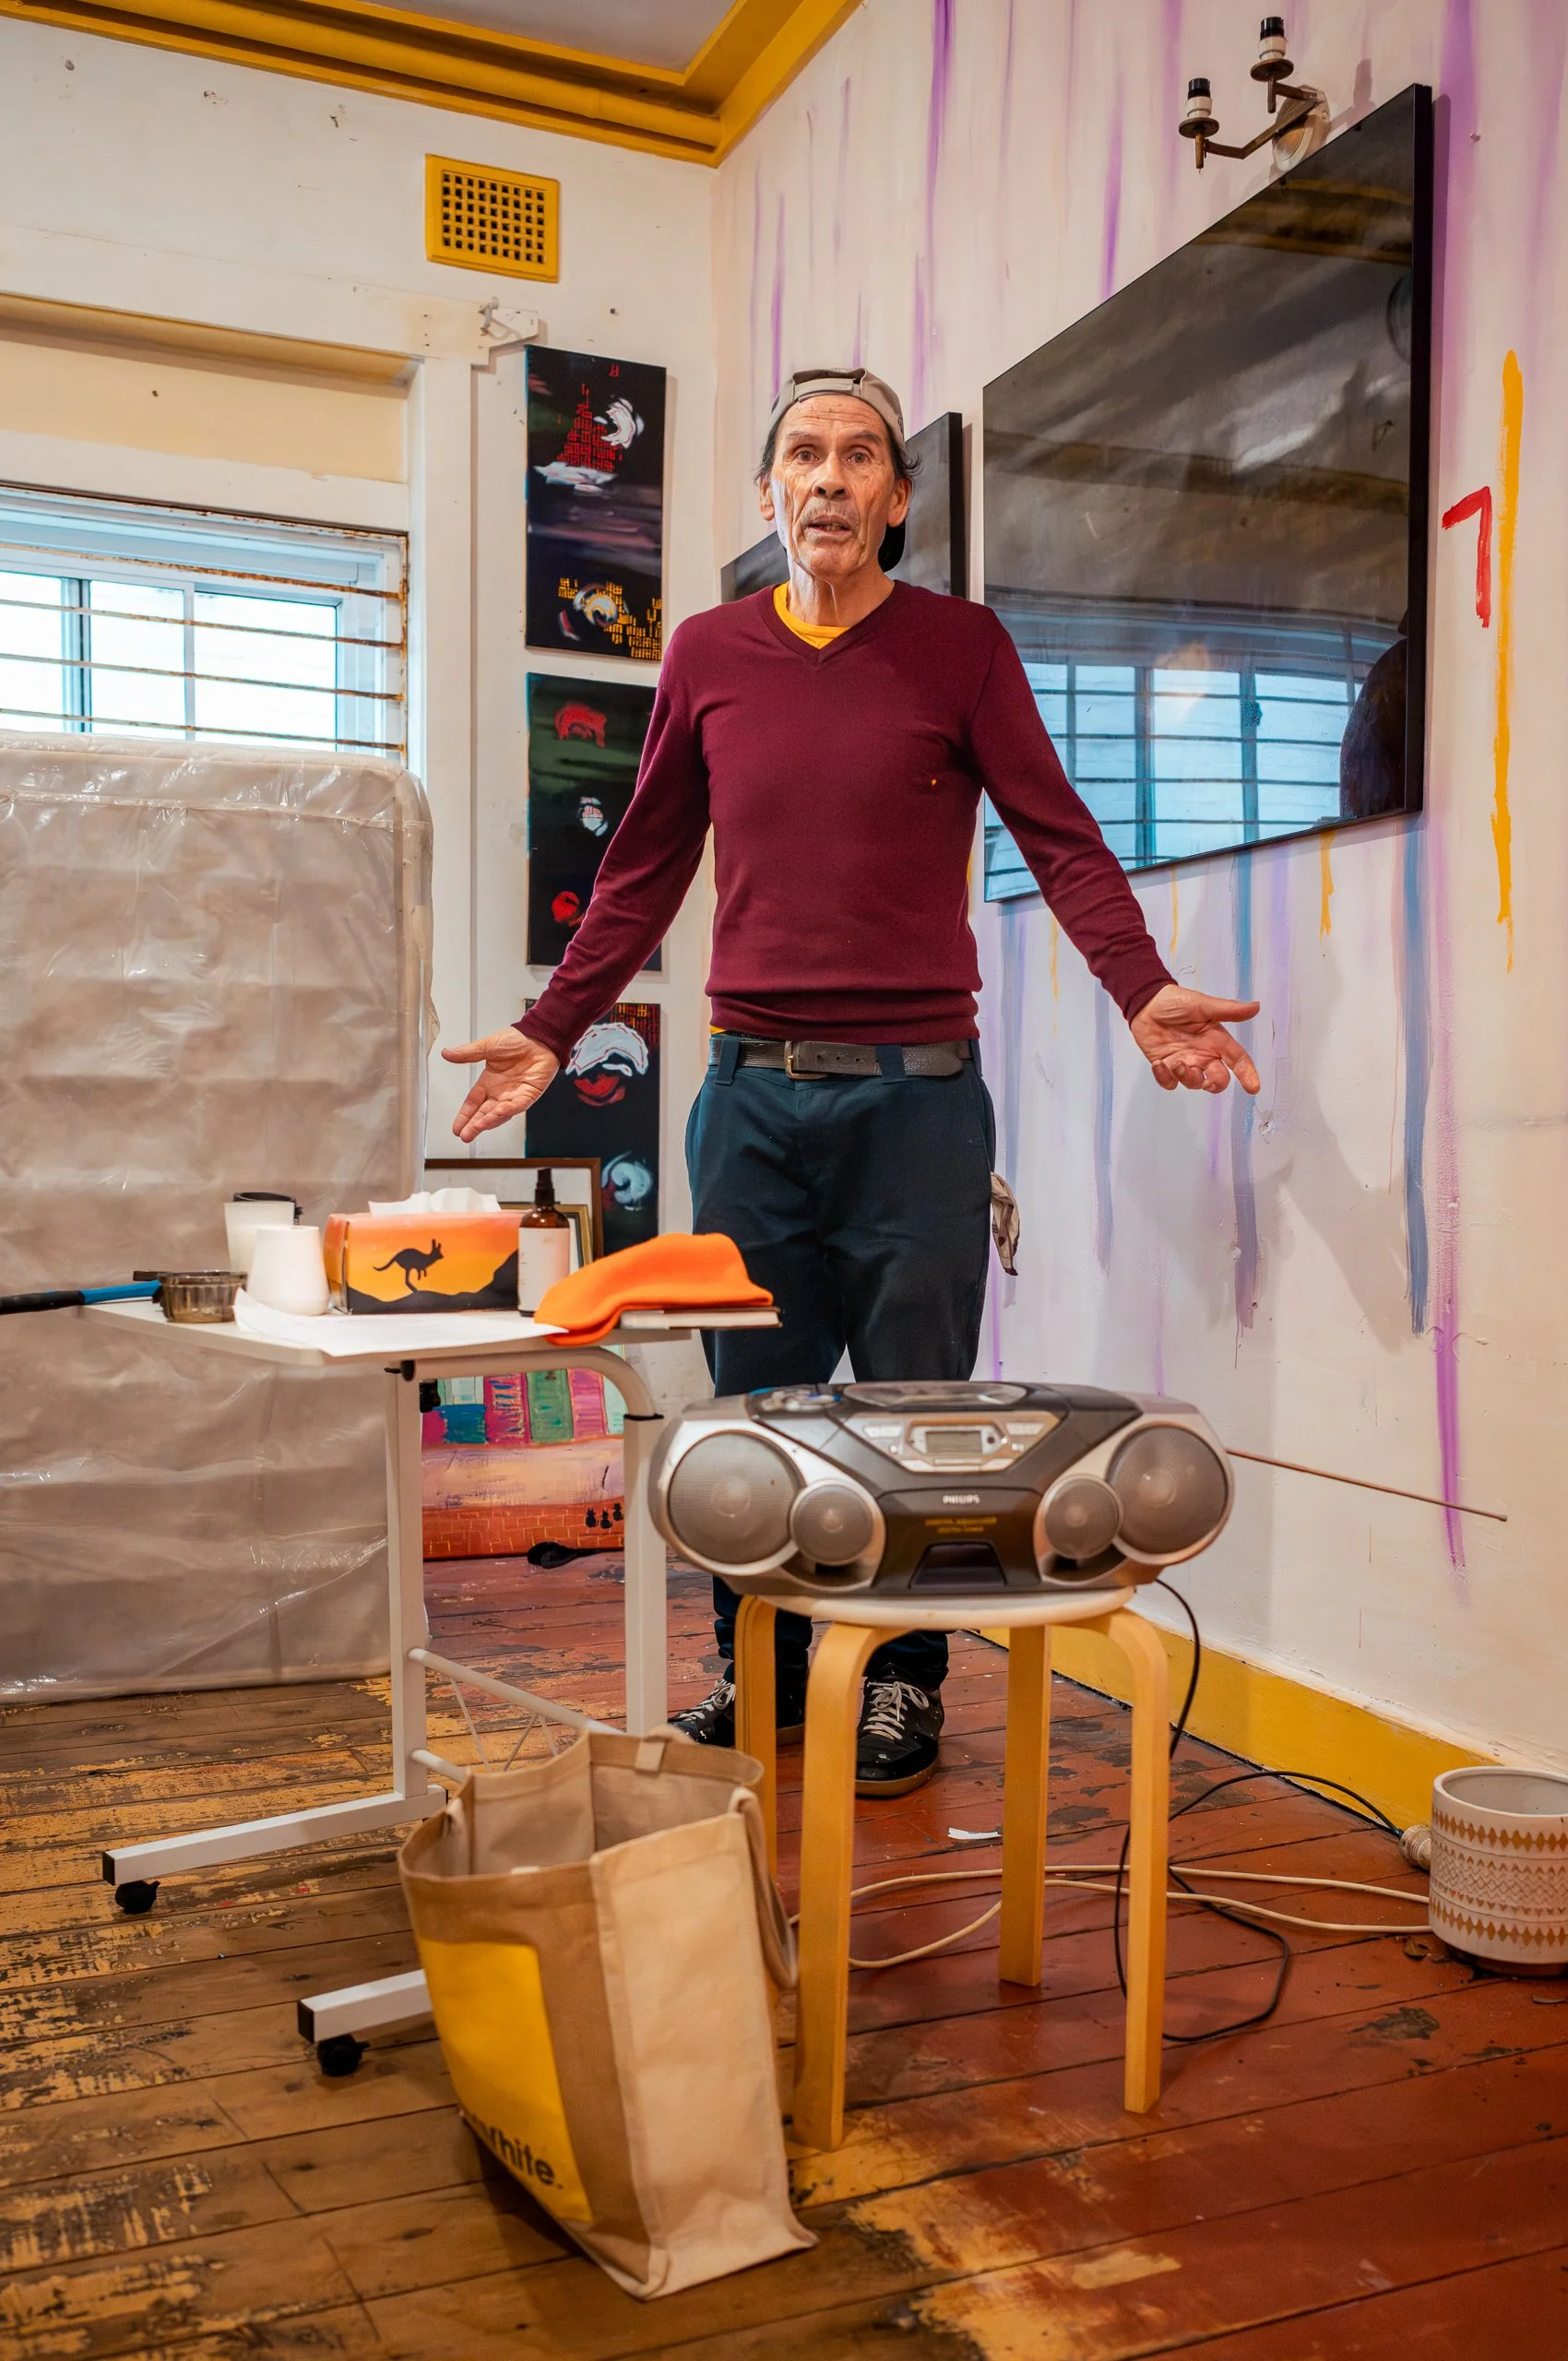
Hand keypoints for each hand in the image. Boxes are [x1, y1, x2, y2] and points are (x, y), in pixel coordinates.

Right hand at [442, 1029, 560, 1140]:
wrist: (540, 1036)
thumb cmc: (517, 1040)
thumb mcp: (487, 1046)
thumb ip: (467, 1053)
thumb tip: (446, 1053)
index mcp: (489, 1082)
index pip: (473, 1103)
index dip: (465, 1115)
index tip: (456, 1128)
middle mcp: (500, 1091)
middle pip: (484, 1113)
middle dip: (474, 1125)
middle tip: (464, 1135)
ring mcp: (515, 1095)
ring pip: (499, 1113)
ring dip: (488, 1121)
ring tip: (476, 1128)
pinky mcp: (529, 1094)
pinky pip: (517, 1106)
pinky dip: (508, 1110)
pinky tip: (497, 1113)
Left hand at [1129, 984, 1260, 1094]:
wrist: (1147, 1003)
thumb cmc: (1177, 1002)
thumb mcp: (1203, 1005)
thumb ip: (1228, 1010)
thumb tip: (1255, 1007)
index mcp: (1216, 1041)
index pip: (1238, 1060)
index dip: (1247, 1073)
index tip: (1253, 1087)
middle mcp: (1204, 1055)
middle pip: (1218, 1079)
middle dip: (1215, 1084)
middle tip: (1206, 1080)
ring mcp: (1185, 1062)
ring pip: (1194, 1084)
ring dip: (1187, 1078)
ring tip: (1176, 1063)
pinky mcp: (1166, 1066)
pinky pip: (1170, 1083)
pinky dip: (1164, 1078)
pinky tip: (1158, 1064)